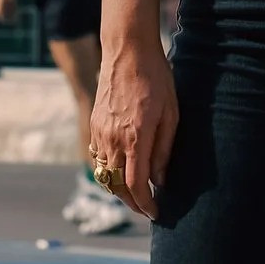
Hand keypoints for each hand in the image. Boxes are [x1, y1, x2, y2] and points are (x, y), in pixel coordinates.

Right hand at [88, 37, 177, 220]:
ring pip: (104, 174)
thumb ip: (164, 150)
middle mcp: (113, 139)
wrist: (127, 50)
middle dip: (132, 202)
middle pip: (116, 186)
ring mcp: (100, 132)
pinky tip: (123, 168)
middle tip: (147, 207)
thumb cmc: (156, 78)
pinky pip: (98, 157)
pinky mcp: (94, 124)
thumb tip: (160, 180)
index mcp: (135, 138)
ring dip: (119, 188)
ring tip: (137, 191)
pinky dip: (108, 170)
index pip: (136, 186)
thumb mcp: (171, 113)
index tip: (156, 213)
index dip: (146, 205)